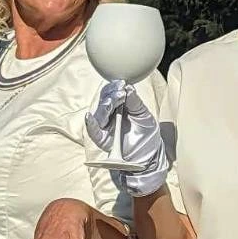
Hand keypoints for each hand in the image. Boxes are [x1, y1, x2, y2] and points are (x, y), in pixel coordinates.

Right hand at [85, 80, 169, 196]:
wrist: (148, 155)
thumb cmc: (146, 134)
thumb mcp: (144, 115)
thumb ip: (135, 103)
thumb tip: (129, 88)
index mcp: (119, 107)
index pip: (112, 93)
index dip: (115, 88)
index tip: (122, 84)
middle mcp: (110, 115)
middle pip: (104, 102)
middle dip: (111, 95)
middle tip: (120, 92)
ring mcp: (105, 127)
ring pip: (99, 114)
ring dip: (104, 106)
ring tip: (112, 101)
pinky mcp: (102, 140)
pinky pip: (93, 132)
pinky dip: (90, 125)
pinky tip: (89, 117)